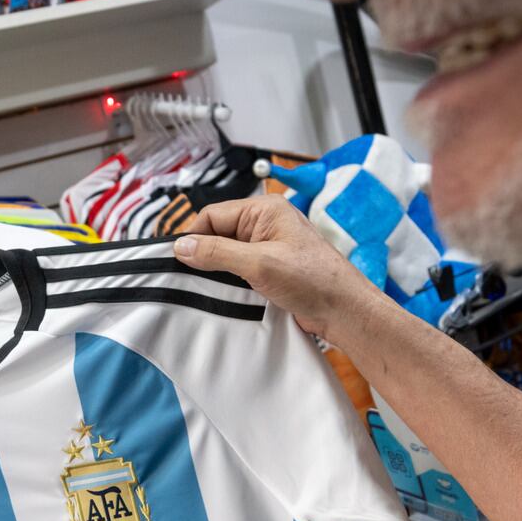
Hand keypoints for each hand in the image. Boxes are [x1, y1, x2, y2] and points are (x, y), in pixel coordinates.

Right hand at [173, 195, 381, 339]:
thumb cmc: (315, 280)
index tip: (178, 259)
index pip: (213, 215)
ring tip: (211, 288)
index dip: (194, 237)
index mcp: (265, 210)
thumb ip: (218, 253)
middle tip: (189, 277)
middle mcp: (266, 224)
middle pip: (219, 234)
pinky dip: (230, 281)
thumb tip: (183, 247)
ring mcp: (269, 247)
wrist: (344, 310)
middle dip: (205, 255)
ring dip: (218, 271)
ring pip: (227, 254)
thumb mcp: (259, 263)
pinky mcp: (271, 268)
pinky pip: (240, 269)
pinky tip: (227, 295)